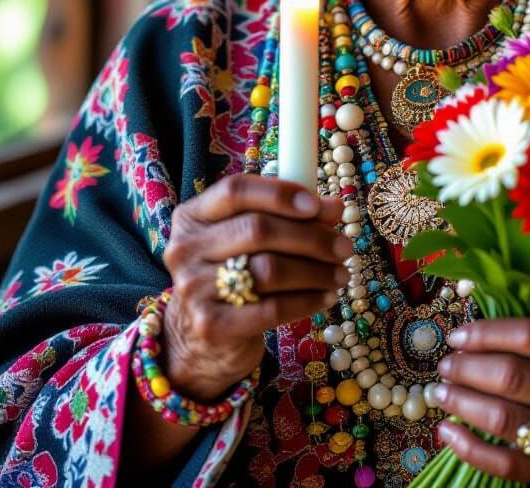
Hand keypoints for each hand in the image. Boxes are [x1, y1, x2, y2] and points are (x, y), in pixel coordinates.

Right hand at [161, 174, 352, 400]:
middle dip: (311, 237)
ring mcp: (193, 288)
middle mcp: (185, 248)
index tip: (320, 205)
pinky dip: (307, 301)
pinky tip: (326, 297)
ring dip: (316, 271)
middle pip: (258, 230)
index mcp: (193, 216)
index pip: (235, 190)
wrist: (199, 339)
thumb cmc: (232, 274)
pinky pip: (272, 308)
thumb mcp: (247, 239)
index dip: (280, 193)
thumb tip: (333, 208)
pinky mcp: (211, 325)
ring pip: (269, 270)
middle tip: (344, 246)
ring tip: (341, 273)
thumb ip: (285, 217)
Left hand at [434, 318, 529, 487]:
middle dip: (468, 368)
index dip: (489, 332)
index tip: (460, 334)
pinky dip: (470, 449)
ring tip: (442, 392)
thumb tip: (484, 327)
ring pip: (504, 419)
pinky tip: (447, 432)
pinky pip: (508, 465)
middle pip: (513, 377)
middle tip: (446, 363)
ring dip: (463, 402)